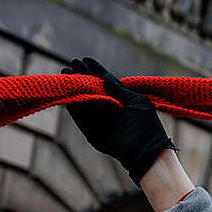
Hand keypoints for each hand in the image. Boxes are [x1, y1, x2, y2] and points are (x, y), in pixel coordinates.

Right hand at [61, 57, 174, 183]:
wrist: (145, 151)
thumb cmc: (147, 126)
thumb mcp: (136, 102)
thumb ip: (120, 90)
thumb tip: (105, 76)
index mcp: (121, 99)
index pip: (105, 82)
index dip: (95, 70)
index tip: (85, 59)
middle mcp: (108, 108)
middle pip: (91, 89)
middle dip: (81, 76)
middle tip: (71, 64)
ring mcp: (99, 119)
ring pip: (82, 100)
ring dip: (74, 88)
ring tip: (65, 74)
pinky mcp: (90, 131)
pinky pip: (79, 116)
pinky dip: (72, 105)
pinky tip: (67, 92)